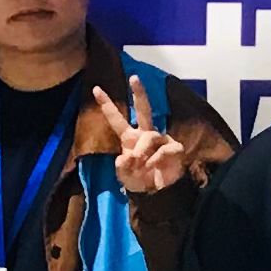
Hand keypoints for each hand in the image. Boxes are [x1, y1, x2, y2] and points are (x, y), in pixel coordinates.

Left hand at [99, 78, 191, 193]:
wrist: (159, 193)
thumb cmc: (140, 180)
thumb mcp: (125, 177)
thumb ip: (122, 167)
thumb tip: (125, 157)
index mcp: (130, 139)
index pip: (117, 119)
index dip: (107, 104)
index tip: (95, 88)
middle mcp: (145, 134)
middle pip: (143, 110)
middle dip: (139, 93)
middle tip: (133, 77)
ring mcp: (161, 140)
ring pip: (150, 136)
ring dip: (142, 151)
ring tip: (139, 163)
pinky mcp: (174, 148)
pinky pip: (163, 150)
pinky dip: (155, 160)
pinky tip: (153, 167)